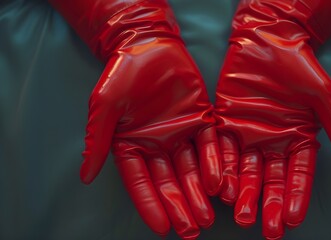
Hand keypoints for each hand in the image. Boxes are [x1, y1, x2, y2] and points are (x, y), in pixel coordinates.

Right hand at [48, 0, 222, 238]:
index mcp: (132, 146)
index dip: (150, 205)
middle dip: (180, 206)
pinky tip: (218, 183)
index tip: (161, 228)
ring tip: (206, 216)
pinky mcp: (202, 121)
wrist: (149, 45)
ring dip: (199, 192)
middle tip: (190, 230)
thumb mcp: (104, 107)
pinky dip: (214, 164)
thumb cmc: (122, 75)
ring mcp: (182, 134)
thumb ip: (97, 140)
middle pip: (170, 182)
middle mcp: (158, 146)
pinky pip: (210, 146)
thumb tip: (84, 176)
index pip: (141, 182)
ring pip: (192, 169)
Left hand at [215, 0, 330, 238]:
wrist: (266, 40)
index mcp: (298, 139)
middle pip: (271, 179)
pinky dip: (221, 168)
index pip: (299, 175)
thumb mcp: (323, 97)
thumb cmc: (299, 67)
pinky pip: (222, 151)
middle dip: (269, 204)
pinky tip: (221, 187)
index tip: (293, 219)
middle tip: (267, 229)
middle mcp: (273, 142)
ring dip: (244, 193)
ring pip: (245, 170)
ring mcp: (248, 135)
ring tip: (243, 215)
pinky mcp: (226, 124)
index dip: (296, 196)